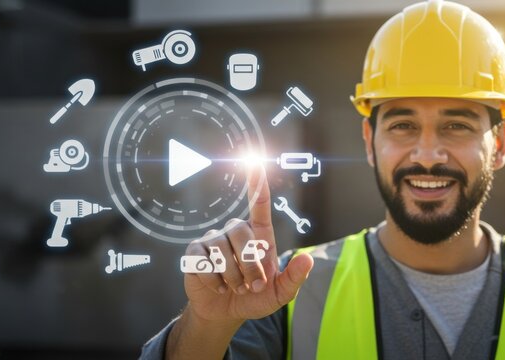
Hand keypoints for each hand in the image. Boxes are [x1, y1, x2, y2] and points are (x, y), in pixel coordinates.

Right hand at [183, 164, 313, 321]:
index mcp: (259, 236)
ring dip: (232, 276)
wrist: (226, 312)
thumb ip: (293, 278)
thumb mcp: (280, 294)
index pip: (258, 204)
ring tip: (236, 288)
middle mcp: (236, 232)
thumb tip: (308, 259)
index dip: (256, 183)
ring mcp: (214, 240)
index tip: (255, 162)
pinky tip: (219, 286)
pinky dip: (214, 279)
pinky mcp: (195, 253)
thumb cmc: (255, 297)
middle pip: (241, 232)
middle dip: (249, 264)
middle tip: (252, 286)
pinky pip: (203, 260)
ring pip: (221, 248)